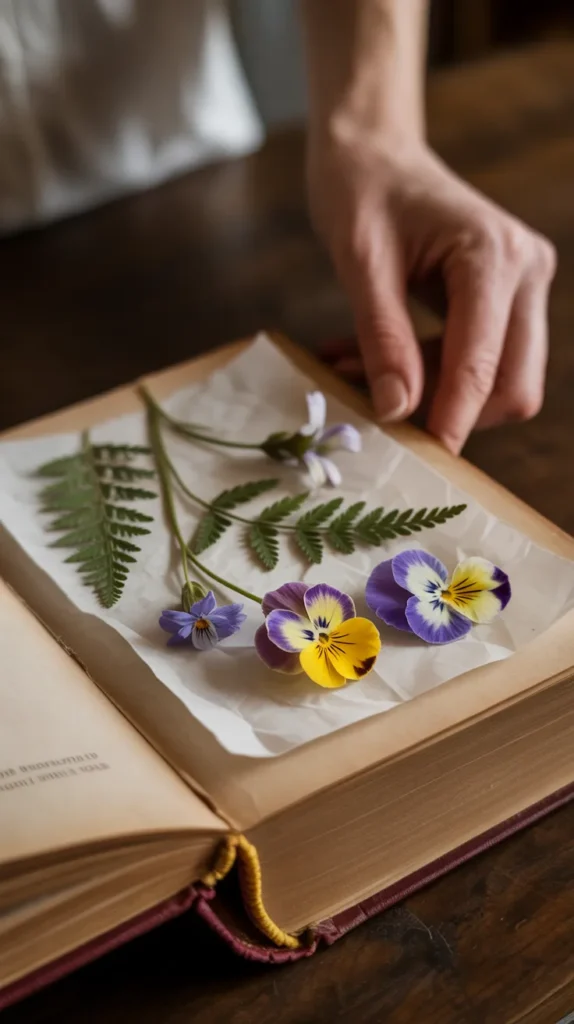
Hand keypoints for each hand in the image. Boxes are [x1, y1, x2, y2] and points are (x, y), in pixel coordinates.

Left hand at [307, 138, 556, 452]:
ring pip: (500, 381)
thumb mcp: (360, 263)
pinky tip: (375, 362)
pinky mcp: (506, 298)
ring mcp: (522, 285)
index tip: (423, 462)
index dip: (453, 418)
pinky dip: (432, 375)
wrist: (373, 150)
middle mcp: (525, 271)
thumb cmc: (361, 190)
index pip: (483, 364)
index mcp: (493, 256)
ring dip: (435, 395)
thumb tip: (397, 411)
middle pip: (513, 385)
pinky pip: (481, 360)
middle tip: (381, 410)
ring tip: (358, 374)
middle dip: (452, 412)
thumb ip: (383, 338)